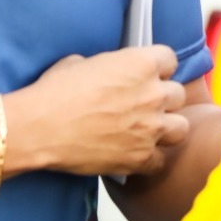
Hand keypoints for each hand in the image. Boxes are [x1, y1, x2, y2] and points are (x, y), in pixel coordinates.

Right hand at [6, 45, 188, 176]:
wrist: (39, 127)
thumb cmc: (55, 91)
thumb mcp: (81, 62)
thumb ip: (107, 66)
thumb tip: (106, 73)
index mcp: (141, 63)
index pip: (170, 59)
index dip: (159, 68)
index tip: (148, 76)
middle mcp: (153, 94)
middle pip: (178, 95)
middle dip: (163, 99)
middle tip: (144, 106)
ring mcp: (150, 127)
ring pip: (181, 128)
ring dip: (167, 129)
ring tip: (148, 132)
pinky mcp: (140, 157)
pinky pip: (160, 161)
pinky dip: (150, 160)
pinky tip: (134, 155)